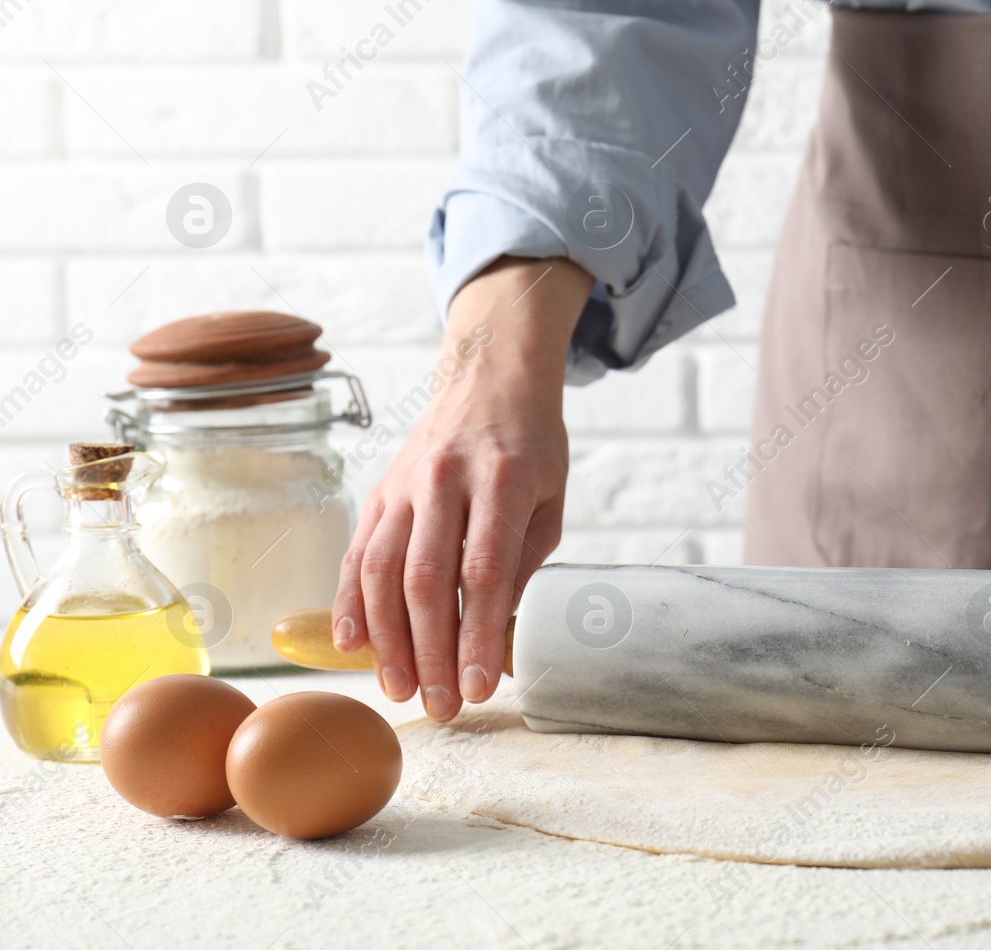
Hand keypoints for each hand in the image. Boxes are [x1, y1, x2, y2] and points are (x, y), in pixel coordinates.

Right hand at [332, 257, 592, 720]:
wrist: (489, 375)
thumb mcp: (550, 497)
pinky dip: (350, 604)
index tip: (481, 686)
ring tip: (398, 689)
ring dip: (386, 640)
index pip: (484, 572)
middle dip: (430, 653)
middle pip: (426, 580)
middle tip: (441, 705)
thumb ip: (522, 560)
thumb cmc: (531, 443)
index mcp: (501, 479)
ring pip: (381, 571)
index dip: (479, 636)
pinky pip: (357, 554)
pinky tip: (353, 645)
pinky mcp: (379, 493)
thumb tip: (497, 632)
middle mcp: (444, 480)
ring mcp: (404, 485)